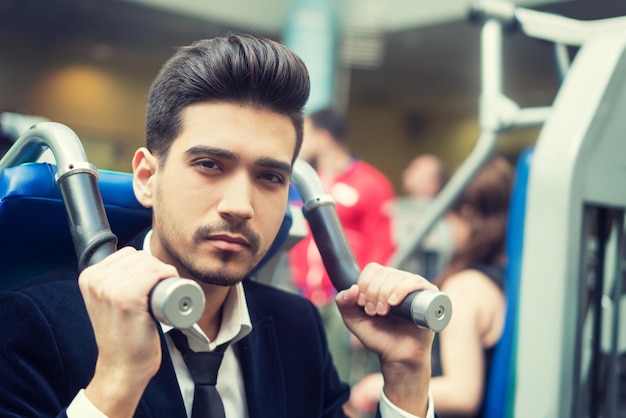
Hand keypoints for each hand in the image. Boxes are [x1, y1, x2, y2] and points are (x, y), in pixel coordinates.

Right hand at [78, 247, 178, 415]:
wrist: (121, 367)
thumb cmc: (122, 336)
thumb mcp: (106, 303)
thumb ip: (111, 283)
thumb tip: (135, 263)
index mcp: (89, 276)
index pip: (129, 254)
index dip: (147, 267)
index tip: (152, 285)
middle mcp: (96, 279)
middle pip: (141, 257)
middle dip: (157, 270)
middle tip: (161, 293)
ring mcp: (110, 288)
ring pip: (151, 264)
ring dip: (165, 275)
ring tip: (163, 296)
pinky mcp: (127, 298)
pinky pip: (156, 274)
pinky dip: (168, 276)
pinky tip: (169, 290)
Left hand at [335, 262, 435, 415]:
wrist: (399, 356)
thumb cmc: (379, 338)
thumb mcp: (354, 321)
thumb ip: (344, 304)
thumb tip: (352, 288)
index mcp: (383, 283)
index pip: (373, 269)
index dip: (364, 284)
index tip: (362, 304)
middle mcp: (399, 282)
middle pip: (384, 272)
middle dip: (373, 292)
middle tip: (374, 312)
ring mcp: (415, 288)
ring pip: (398, 276)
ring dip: (385, 292)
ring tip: (383, 312)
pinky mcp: (429, 296)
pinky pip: (416, 282)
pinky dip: (402, 289)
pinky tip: (393, 302)